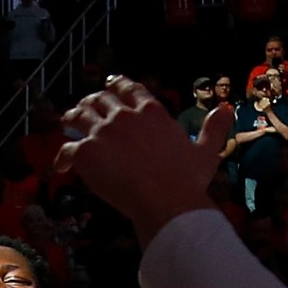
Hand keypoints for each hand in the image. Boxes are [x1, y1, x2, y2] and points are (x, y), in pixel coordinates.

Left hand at [57, 78, 230, 244]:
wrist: (166, 203)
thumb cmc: (187, 182)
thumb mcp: (206, 152)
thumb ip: (213, 129)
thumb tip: (227, 110)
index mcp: (152, 112)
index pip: (129, 89)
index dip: (117, 85)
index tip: (110, 85)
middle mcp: (125, 116)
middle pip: (101, 99)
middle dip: (92, 101)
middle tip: (85, 107)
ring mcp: (103, 133)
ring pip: (80, 116)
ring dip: (72, 117)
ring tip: (67, 122)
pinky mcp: (86, 153)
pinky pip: (67, 149)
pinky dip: (62, 156)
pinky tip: (60, 165)